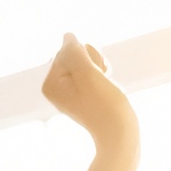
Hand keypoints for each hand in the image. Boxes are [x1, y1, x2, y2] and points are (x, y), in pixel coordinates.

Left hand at [40, 33, 136, 152]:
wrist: (120, 134)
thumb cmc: (104, 104)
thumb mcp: (87, 72)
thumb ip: (73, 50)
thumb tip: (67, 36)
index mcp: (50, 83)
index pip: (67, 50)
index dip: (86, 58)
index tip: (93, 79)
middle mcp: (56, 87)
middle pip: (75, 54)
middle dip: (93, 62)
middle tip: (100, 83)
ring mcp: (70, 91)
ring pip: (87, 60)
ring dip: (99, 67)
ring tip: (104, 86)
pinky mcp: (84, 93)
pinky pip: (93, 70)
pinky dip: (102, 74)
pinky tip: (106, 86)